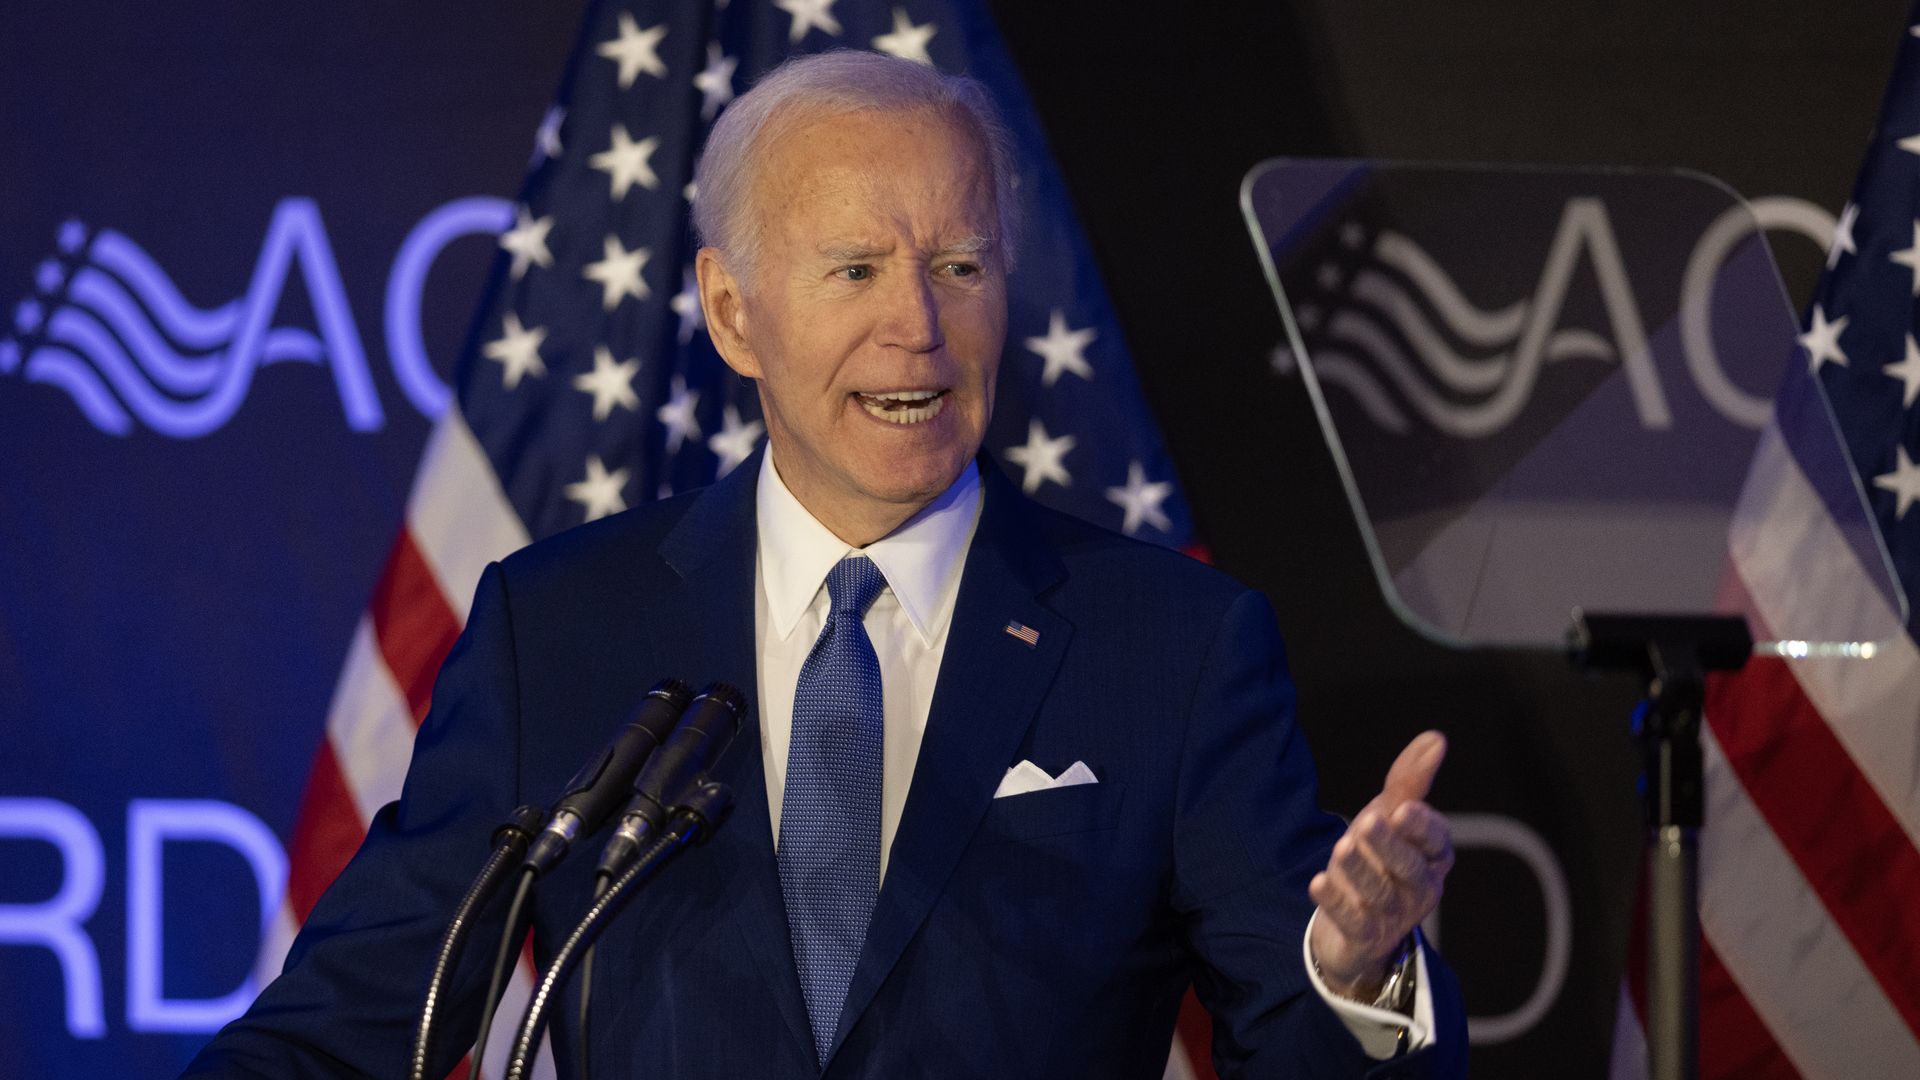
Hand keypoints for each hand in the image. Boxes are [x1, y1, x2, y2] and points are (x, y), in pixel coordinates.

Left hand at [1308, 731, 1453, 1000]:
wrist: (1354, 926)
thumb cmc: (1378, 860)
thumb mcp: (1389, 818)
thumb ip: (1410, 782)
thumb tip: (1436, 738)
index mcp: (1432, 859)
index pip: (1436, 843)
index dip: (1422, 827)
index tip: (1403, 808)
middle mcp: (1419, 889)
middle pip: (1409, 869)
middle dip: (1389, 845)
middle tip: (1369, 822)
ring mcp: (1393, 917)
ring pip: (1380, 894)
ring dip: (1360, 870)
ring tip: (1342, 847)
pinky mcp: (1365, 938)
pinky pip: (1353, 921)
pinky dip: (1336, 902)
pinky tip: (1317, 883)